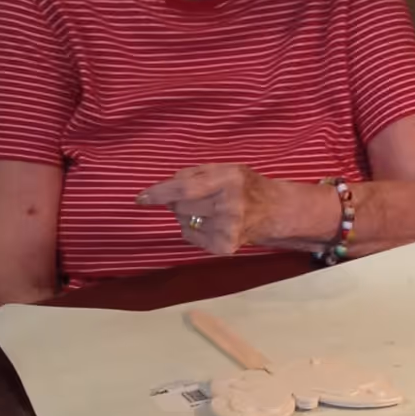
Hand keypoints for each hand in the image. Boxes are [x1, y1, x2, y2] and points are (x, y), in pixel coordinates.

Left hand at [135, 163, 331, 258]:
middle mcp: (228, 206)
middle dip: (178, 201)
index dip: (160, 193)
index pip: (185, 189)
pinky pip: (190, 236)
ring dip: (188, 214)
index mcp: (229, 180)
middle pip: (180, 206)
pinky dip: (193, 229)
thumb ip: (195, 173)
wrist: (273, 211)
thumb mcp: (225, 169)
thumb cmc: (244, 186)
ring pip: (183, 221)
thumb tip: (165, 186)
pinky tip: (212, 223)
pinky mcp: (224, 246)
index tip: (141, 198)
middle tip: (196, 197)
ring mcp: (227, 229)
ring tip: (209, 210)